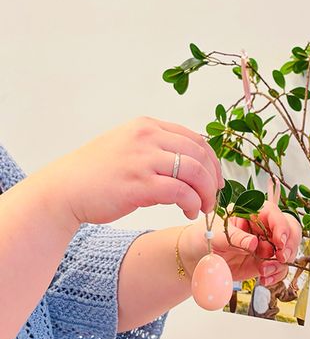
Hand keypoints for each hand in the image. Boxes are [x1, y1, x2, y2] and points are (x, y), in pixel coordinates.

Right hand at [44, 117, 222, 224]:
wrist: (64, 189)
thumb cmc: (98, 174)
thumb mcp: (129, 148)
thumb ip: (158, 150)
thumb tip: (195, 165)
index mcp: (146, 126)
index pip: (195, 139)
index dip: (212, 161)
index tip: (216, 180)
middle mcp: (146, 137)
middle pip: (200, 155)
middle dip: (213, 179)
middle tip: (212, 197)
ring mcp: (142, 159)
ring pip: (195, 172)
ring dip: (206, 193)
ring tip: (202, 208)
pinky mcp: (139, 184)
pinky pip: (181, 192)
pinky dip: (191, 204)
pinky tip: (188, 212)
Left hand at [181, 199, 301, 284]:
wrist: (195, 258)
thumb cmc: (201, 238)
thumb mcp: (215, 235)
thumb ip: (235, 237)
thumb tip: (254, 243)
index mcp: (250, 212)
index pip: (273, 214)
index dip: (281, 226)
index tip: (279, 241)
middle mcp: (262, 227)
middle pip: (290, 230)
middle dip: (289, 245)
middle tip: (281, 257)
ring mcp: (265, 245)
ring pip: (288, 251)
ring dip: (281, 263)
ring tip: (264, 272)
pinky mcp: (264, 262)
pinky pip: (280, 268)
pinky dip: (276, 275)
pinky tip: (264, 279)